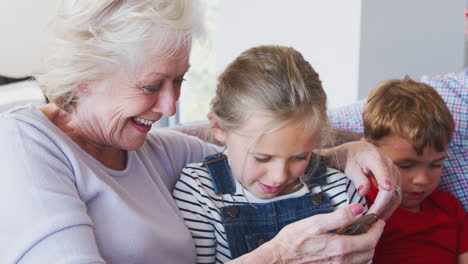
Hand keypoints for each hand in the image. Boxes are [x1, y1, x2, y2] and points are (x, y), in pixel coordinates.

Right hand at [269, 204, 384, 263]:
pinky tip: (348, 249)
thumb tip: (359, 209)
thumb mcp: (314, 222)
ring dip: (366, 248)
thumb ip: (339, 216)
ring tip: (361, 236)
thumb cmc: (292, 241)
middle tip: (371, 226)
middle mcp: (342, 261)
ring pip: (363, 261)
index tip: (378, 220)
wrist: (279, 259)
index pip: (370, 239)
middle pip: (370, 251)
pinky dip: (357, 258)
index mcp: (340, 247)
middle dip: (374, 238)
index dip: (378, 229)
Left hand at [319, 141, 401, 219]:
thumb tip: (363, 192)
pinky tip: (381, 215)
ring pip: (396, 195)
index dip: (385, 180)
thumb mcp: (348, 166)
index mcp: (374, 157)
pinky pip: (396, 195)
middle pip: (391, 189)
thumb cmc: (349, 158)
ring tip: (375, 221)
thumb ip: (357, 178)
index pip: (382, 171)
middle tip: (369, 219)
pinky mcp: (395, 178)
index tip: (386, 188)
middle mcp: (388, 164)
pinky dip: (389, 206)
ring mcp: (394, 171)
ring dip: (387, 209)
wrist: (357, 150)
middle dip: (382, 206)